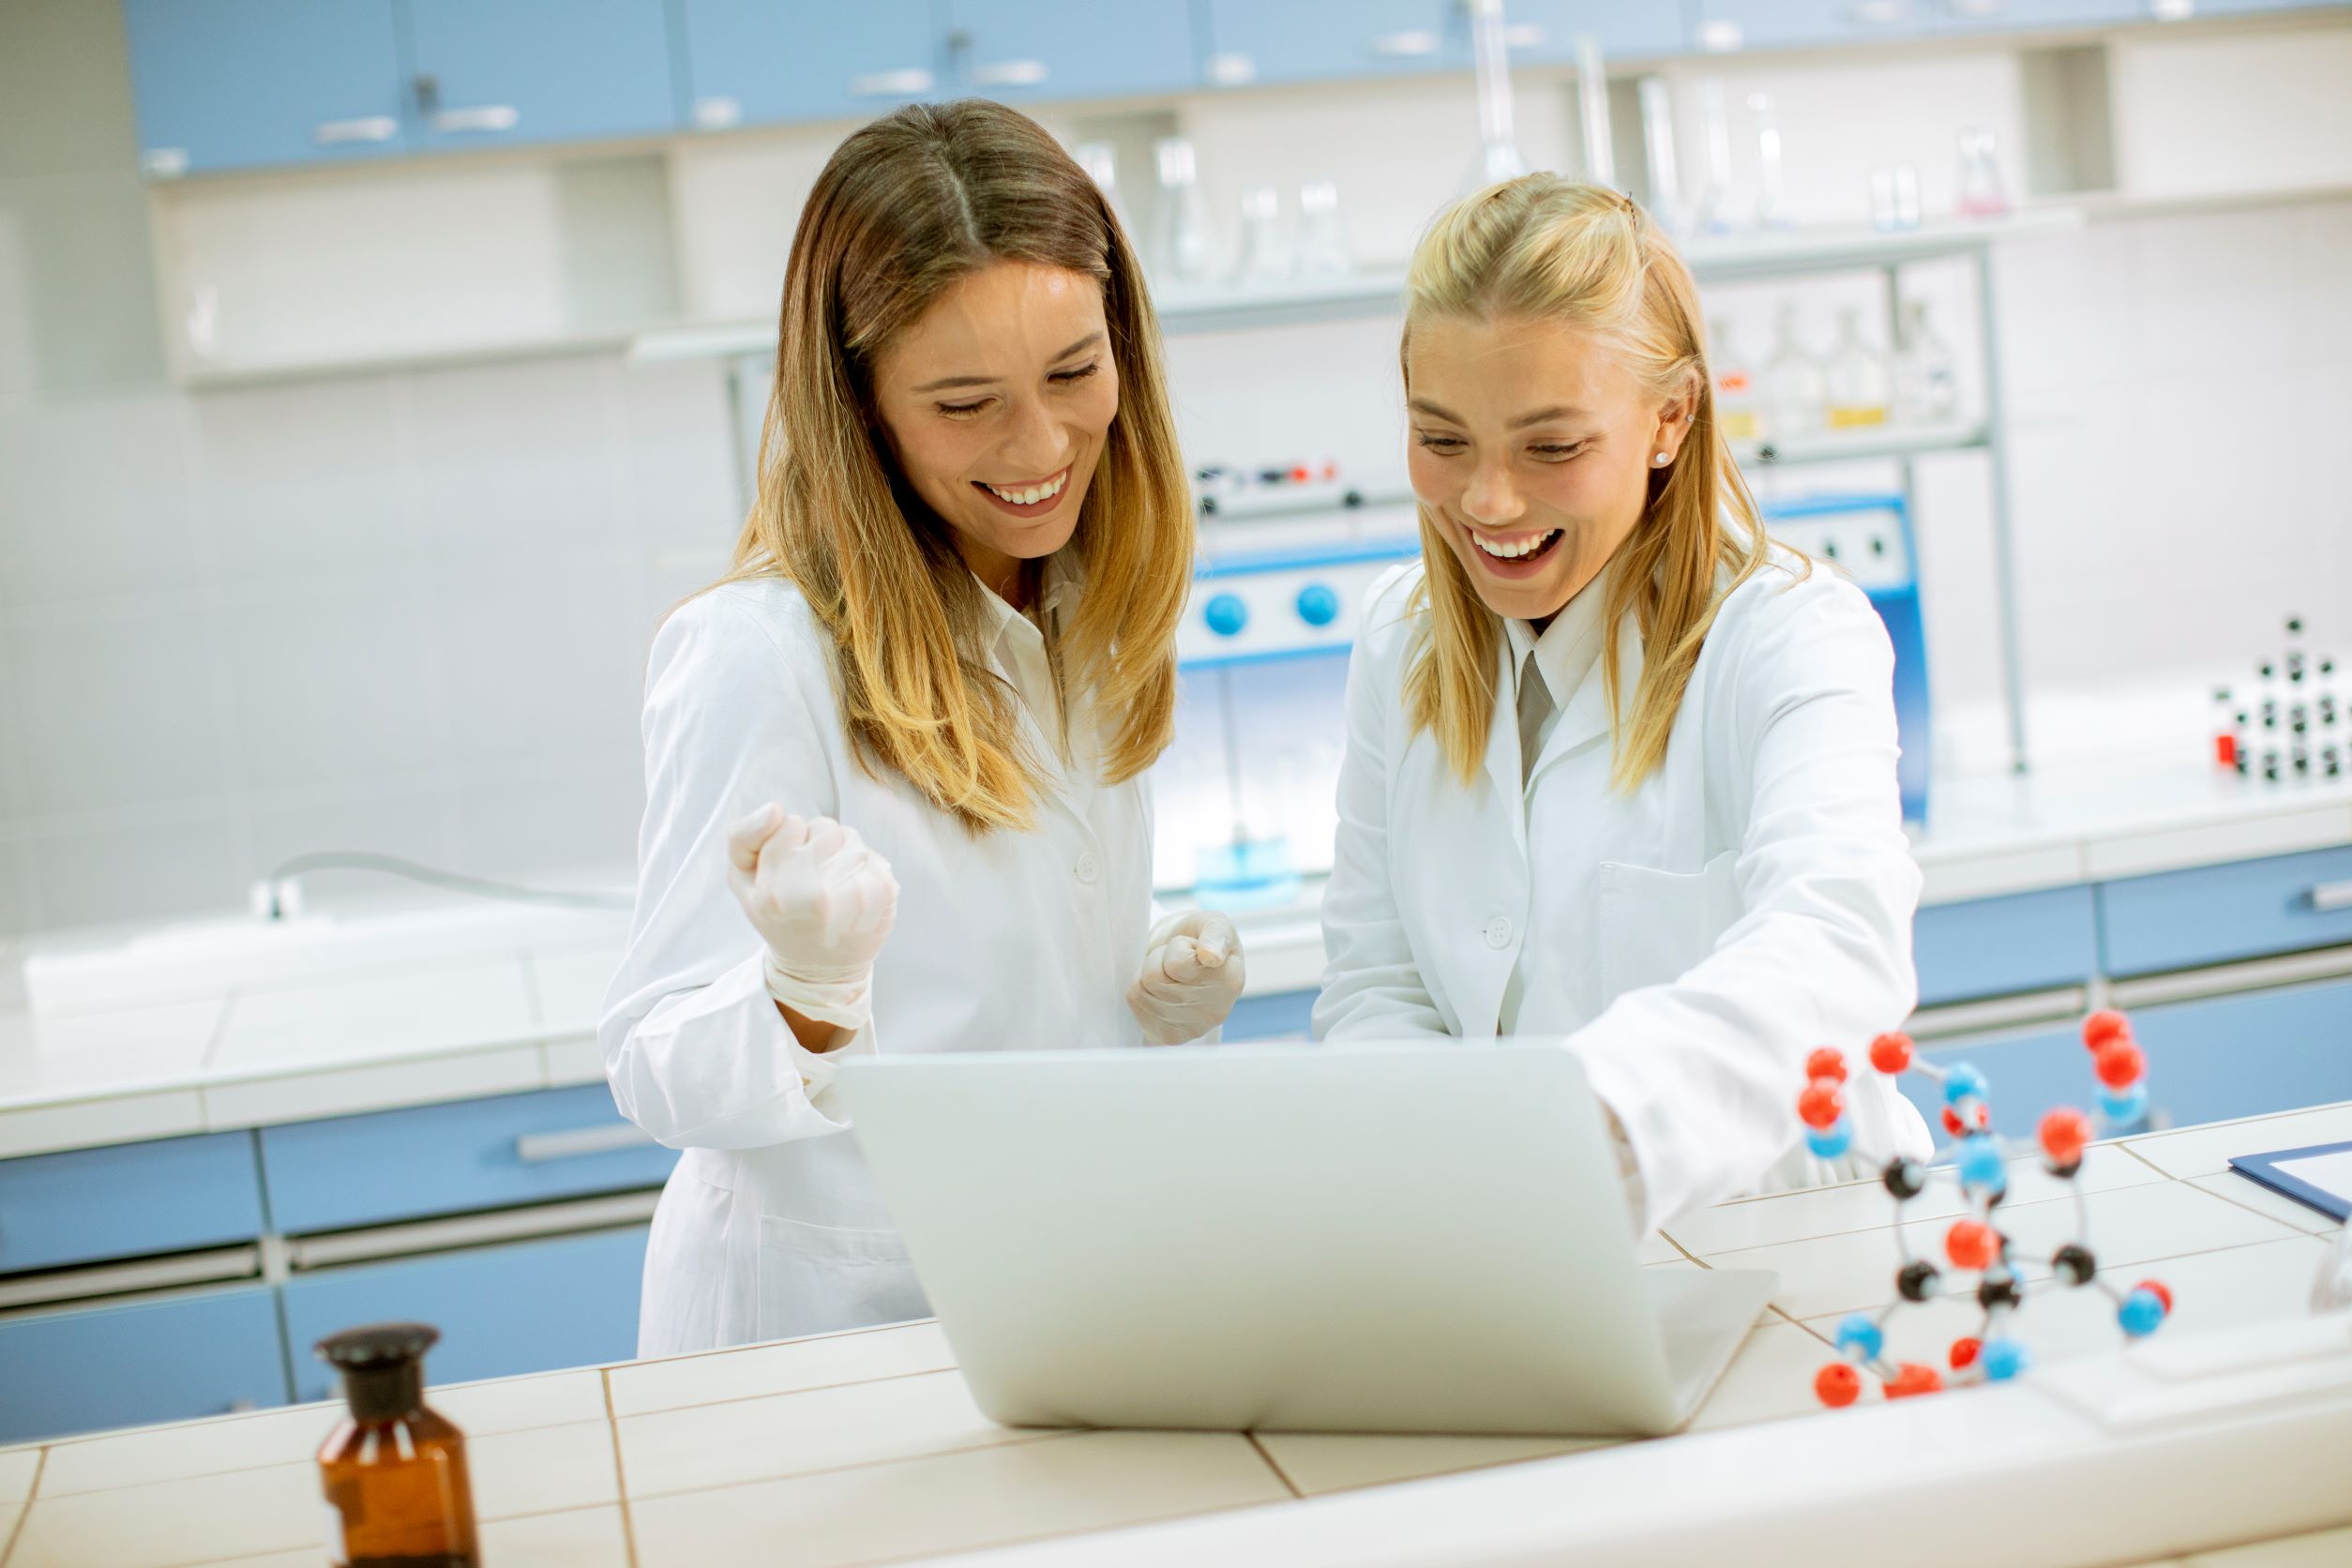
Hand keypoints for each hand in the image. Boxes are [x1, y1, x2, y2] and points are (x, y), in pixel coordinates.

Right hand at [726, 806, 897, 1030]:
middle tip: (812, 881)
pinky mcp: (882, 897)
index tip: (786, 869)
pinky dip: (864, 868)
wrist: (819, 969)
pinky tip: (853, 895)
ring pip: (851, 838)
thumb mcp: (742, 880)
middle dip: (818, 845)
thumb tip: (776, 809)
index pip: (788, 822)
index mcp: (773, 892)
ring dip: (843, 854)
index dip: (787, 840)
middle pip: (824, 827)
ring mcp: (852, 898)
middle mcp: (813, 896)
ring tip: (833, 888)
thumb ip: (744, 837)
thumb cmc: (778, 916)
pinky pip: (872, 855)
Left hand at [1127, 910, 1245, 1045]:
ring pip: (1142, 991)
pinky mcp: (1170, 1037)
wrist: (1186, 960)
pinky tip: (1162, 991)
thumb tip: (1210, 956)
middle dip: (1160, 960)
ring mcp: (1193, 1029)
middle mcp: (1216, 1011)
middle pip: (1155, 978)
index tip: (1193, 947)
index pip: (1178, 964)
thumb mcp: (1213, 923)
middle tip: (1178, 961)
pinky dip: (1142, 991)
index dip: (1177, 947)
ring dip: (1149, 974)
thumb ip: (1215, 933)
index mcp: (1231, 981)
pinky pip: (1136, 1005)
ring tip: (1170, 974)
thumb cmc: (1200, 939)